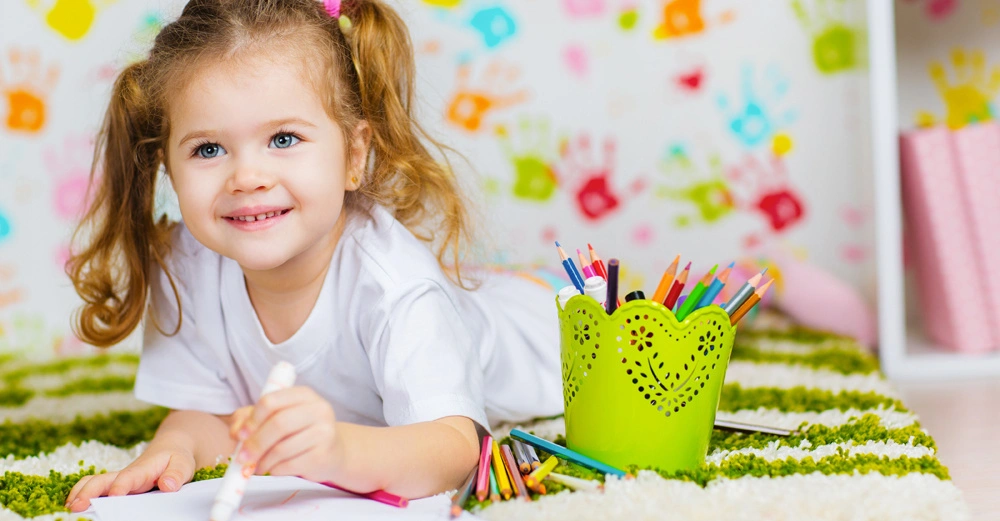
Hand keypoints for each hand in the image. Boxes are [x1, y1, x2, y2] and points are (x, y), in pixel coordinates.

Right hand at [65, 441, 194, 511]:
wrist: (171, 448)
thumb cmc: (176, 458)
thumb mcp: (183, 464)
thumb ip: (176, 474)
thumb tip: (168, 485)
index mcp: (143, 469)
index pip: (129, 478)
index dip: (121, 486)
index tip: (115, 495)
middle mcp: (126, 474)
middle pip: (102, 480)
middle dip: (88, 492)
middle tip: (76, 506)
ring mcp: (118, 479)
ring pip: (94, 482)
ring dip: (79, 493)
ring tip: (69, 508)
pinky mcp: (115, 485)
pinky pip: (95, 487)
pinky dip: (82, 494)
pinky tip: (75, 506)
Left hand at [233, 386, 340, 482]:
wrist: (331, 452)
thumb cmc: (297, 432)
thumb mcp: (274, 418)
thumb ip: (249, 419)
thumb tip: (236, 433)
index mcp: (303, 395)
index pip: (271, 401)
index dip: (252, 420)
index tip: (240, 435)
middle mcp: (318, 409)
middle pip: (278, 424)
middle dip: (255, 443)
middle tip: (241, 458)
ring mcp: (324, 432)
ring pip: (282, 448)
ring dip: (263, 461)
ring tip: (257, 466)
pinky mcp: (323, 455)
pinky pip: (290, 465)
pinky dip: (275, 470)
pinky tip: (274, 469)